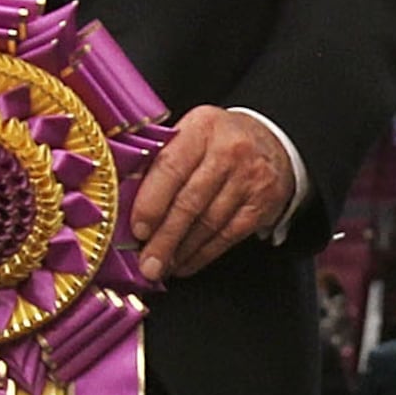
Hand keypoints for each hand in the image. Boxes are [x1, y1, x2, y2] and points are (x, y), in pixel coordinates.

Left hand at [127, 106, 292, 284]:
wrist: (270, 140)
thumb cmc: (218, 140)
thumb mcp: (190, 133)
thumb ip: (161, 159)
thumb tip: (125, 200)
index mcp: (201, 127)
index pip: (170, 168)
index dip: (151, 203)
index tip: (137, 230)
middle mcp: (228, 150)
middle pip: (190, 202)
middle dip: (164, 239)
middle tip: (147, 264)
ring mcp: (250, 178)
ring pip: (209, 223)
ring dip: (181, 251)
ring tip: (161, 267)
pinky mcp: (263, 203)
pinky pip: (228, 235)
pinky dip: (204, 254)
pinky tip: (186, 263)